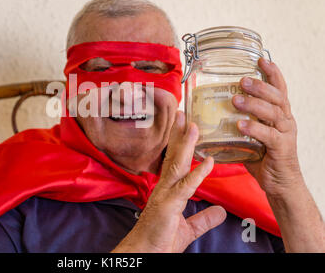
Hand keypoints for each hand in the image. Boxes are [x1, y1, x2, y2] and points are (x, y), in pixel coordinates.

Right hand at [112, 111, 225, 252]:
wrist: (145, 253)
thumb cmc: (160, 240)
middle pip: (173, 157)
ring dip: (187, 145)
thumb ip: (204, 218)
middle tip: (184, 114)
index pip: (175, 162)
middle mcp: (164, 188)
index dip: (182, 145)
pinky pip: (185, 187)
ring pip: (177, 165)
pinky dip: (197, 174)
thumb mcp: (188, 228)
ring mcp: (165, 195)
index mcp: (168, 190)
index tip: (187, 128)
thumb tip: (221, 212)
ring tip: (194, 126)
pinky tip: (208, 162)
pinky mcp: (168, 206)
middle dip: (180, 135)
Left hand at [232, 58, 301, 196]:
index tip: (260, 59)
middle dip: (260, 86)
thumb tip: (209, 114)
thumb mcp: (250, 135)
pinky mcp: (282, 148)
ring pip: (274, 113)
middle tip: (242, 80)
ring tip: (236, 99)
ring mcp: (285, 134)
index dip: (272, 73)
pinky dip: (255, 128)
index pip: (279, 88)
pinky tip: (241, 124)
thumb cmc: (262, 157)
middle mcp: (285, 120)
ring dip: (254, 104)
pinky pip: (269, 135)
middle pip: (277, 96)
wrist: (279, 183)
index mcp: (279, 114)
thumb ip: (236, 122)